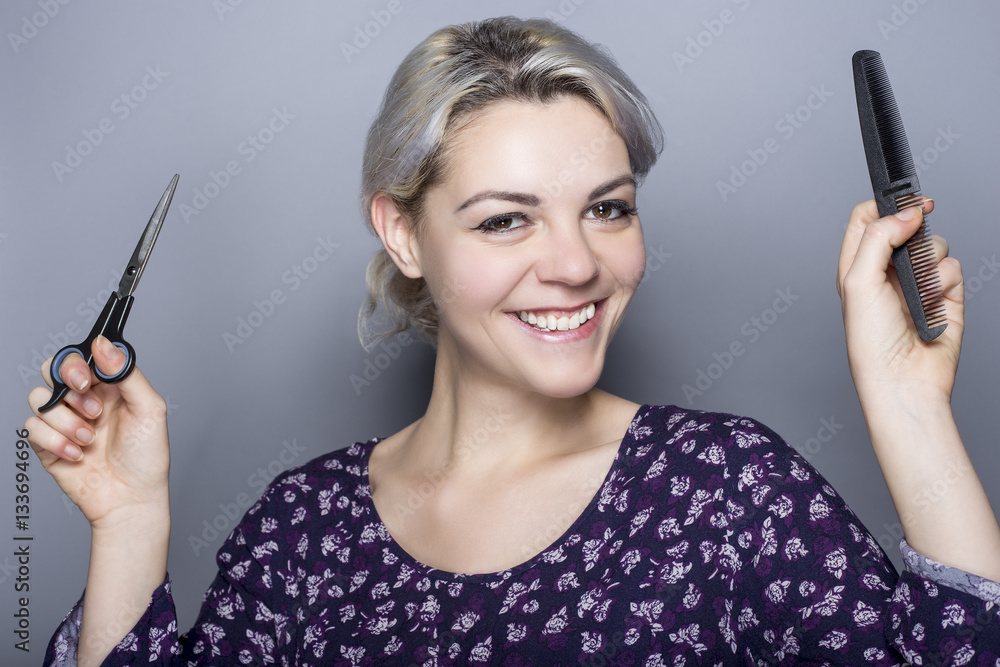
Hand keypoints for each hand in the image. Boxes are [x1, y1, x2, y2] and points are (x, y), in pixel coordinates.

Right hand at [24, 335, 169, 530]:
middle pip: (51, 370)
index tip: (89, 379)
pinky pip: (32, 428)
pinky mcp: (47, 444)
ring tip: (90, 439)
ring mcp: (64, 421)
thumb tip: (104, 344)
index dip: (79, 362)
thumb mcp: (149, 409)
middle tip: (90, 407)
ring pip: (40, 399)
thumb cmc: (146, 457)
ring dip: (67, 421)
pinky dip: (55, 441)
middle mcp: (83, 400)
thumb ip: (128, 374)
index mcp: (108, 386)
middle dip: (67, 383)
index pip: (81, 356)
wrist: (131, 499)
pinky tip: (78, 454)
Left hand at [836, 199, 963, 404]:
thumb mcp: (858, 282)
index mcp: (856, 266)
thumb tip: (906, 212)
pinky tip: (932, 304)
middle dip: (914, 230)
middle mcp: (886, 271)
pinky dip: (945, 282)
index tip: (903, 200)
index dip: (884, 204)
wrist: (904, 379)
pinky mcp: (944, 295)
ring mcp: (916, 282)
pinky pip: (952, 268)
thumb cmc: (870, 341)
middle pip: (905, 225)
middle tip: (913, 239)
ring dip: (929, 261)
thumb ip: (878, 238)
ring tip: (917, 289)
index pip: (866, 219)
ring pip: (934, 244)